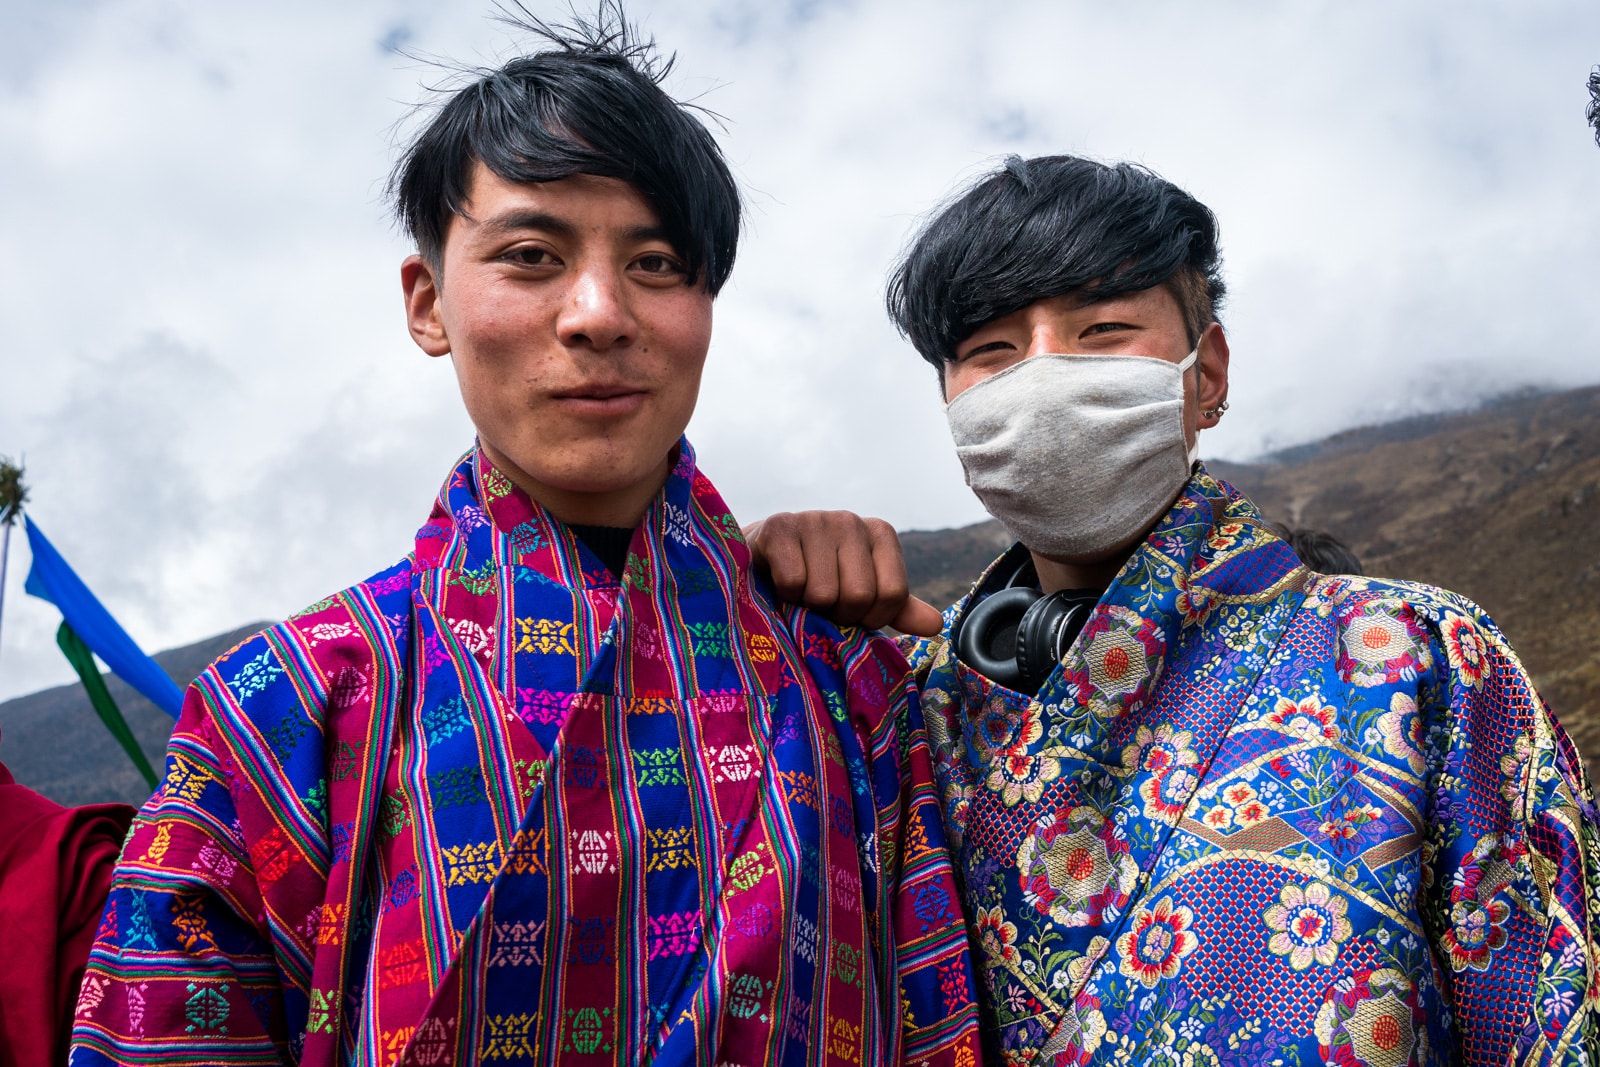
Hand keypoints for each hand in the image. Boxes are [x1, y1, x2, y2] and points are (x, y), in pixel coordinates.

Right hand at [743, 511, 943, 636]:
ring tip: (800, 592)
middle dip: (836, 614)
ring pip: (823, 594)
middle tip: (820, 605)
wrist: (761, 560)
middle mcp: (851, 520)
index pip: (893, 595)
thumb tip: (936, 624)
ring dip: (807, 606)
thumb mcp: (861, 594)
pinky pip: (793, 583)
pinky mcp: (779, 526)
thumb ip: (897, 608)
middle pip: (859, 596)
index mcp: (881, 533)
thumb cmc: (818, 579)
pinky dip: (784, 595)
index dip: (870, 618)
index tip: (850, 612)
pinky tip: (778, 581)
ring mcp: (815, 519)